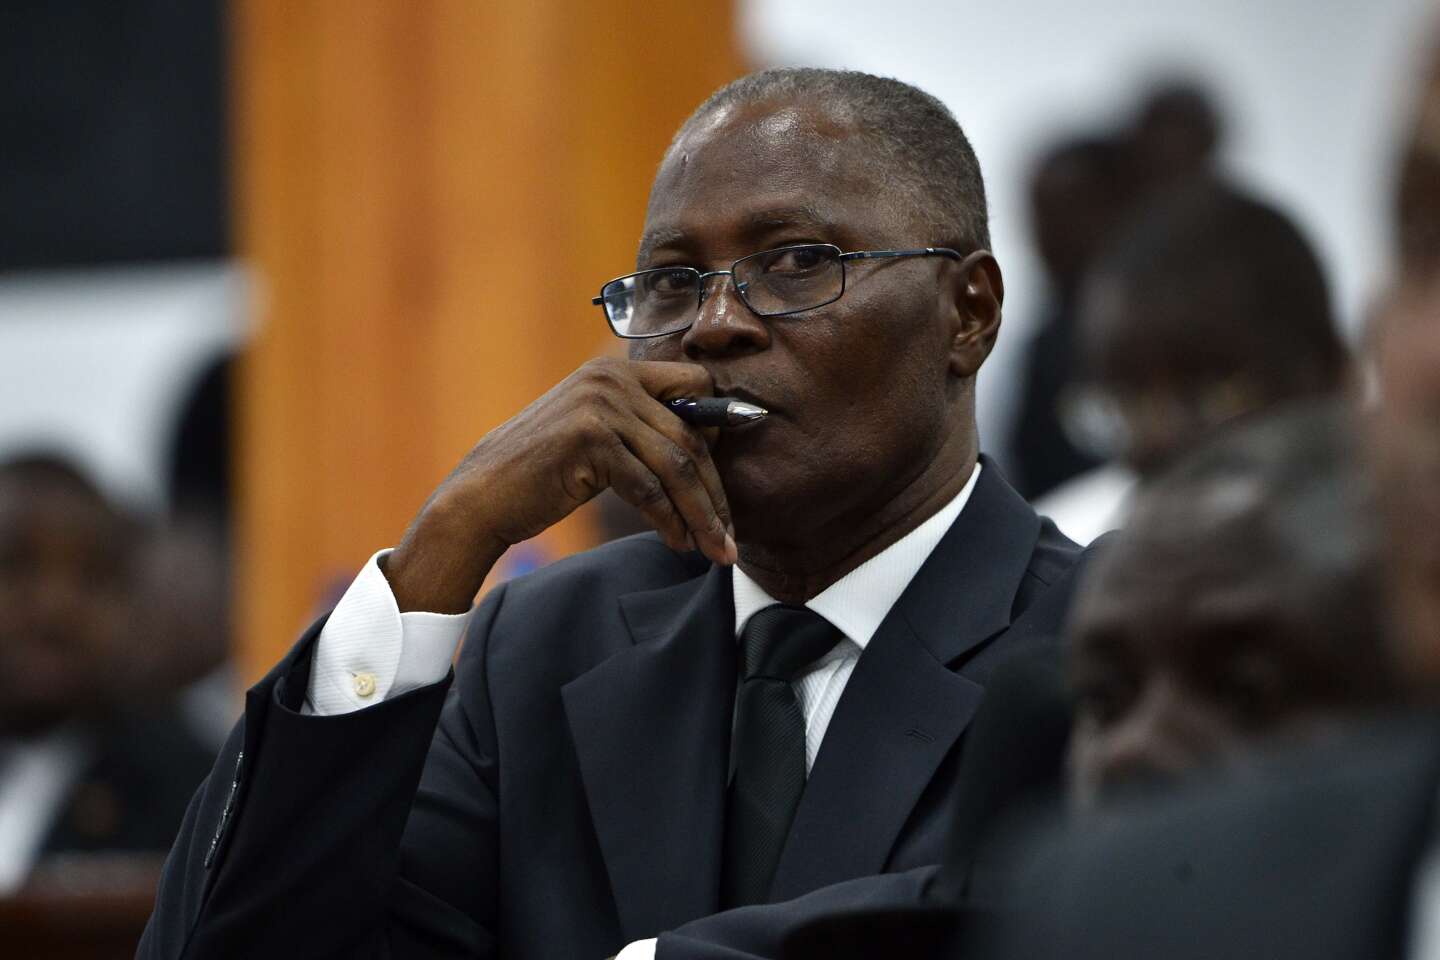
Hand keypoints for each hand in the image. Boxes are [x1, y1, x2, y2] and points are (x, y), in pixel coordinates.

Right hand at [384, 358, 736, 612]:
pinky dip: (669, 520)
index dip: (717, 432)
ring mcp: (600, 406)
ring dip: (702, 513)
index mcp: (616, 370)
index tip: (720, 482)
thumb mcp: (596, 434)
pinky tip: (676, 542)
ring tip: (715, 549)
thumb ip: (640, 428)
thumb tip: (707, 449)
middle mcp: (611, 378)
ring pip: (677, 464)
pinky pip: (649, 487)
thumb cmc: (542, 472)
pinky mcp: (590, 439)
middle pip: (691, 434)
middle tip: (729, 534)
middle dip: (715, 491)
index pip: (695, 385)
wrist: (482, 496)